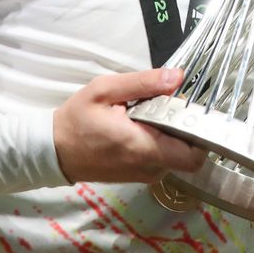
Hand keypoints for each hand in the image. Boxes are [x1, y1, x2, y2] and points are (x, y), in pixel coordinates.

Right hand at [53, 68, 205, 183]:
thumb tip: (178, 76)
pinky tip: (139, 126)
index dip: (199, 132)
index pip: (192, 155)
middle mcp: (148, 167)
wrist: (54, 150)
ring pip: (176, 155)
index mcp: (142, 147)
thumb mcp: (106, 90)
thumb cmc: (77, 119)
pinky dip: (158, 141)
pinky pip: (162, 158)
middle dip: (184, 128)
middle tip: (164, 105)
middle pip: (188, 152)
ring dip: (169, 134)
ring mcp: (144, 175)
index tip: (188, 109)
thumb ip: (144, 83)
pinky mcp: (139, 176)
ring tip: (146, 114)